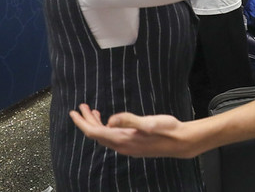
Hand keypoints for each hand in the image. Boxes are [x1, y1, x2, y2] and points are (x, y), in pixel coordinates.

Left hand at [70, 104, 199, 158]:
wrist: (180, 142)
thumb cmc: (167, 130)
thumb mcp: (150, 122)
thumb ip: (129, 120)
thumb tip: (110, 120)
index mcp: (123, 139)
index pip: (95, 132)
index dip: (82, 122)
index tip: (73, 112)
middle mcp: (122, 146)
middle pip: (96, 135)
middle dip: (86, 120)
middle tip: (82, 106)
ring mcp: (126, 147)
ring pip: (104, 136)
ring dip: (95, 124)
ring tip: (92, 111)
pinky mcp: (132, 145)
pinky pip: (111, 138)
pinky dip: (105, 128)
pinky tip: (109, 121)